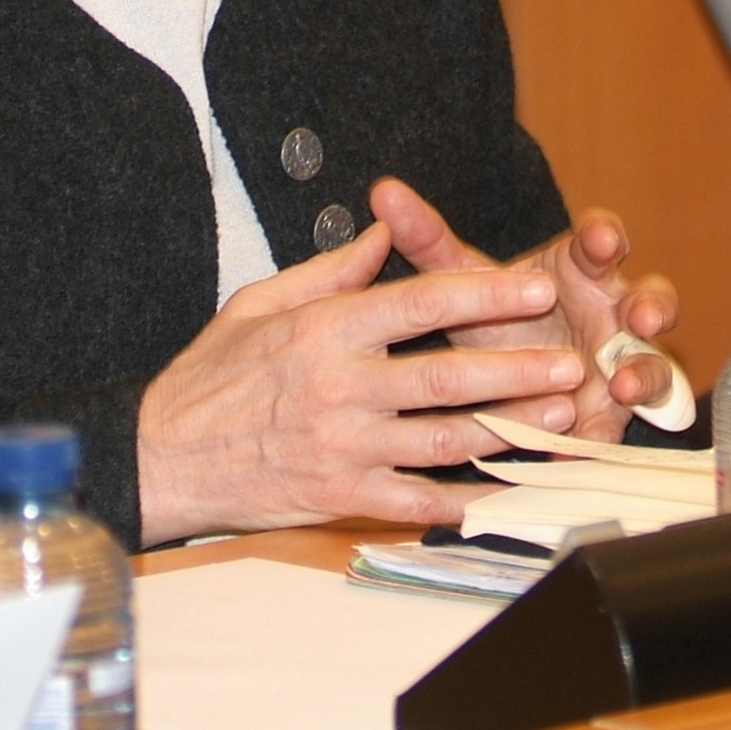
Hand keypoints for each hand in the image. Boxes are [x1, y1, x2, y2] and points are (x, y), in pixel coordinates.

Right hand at [134, 220, 589, 544]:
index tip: (534, 288)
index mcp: (326, 330)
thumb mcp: (260, 303)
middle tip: (571, 362)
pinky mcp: (339, 496)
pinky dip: (463, 499)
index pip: (422, 303)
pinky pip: (414, 500)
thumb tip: (384, 229)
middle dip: (518, 369)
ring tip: (560, 419)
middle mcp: (340, 388)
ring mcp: (343, 447)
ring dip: (508, 430)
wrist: (159, 458)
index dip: (485, 296)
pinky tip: (506, 491)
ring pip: (444, 439)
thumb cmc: (209, 376)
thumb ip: (330, 270)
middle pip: (448, 376)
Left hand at [371, 179, 680, 445]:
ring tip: (623, 385)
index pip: (603, 242)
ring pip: (652, 362)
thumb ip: (430, 240)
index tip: (598, 239)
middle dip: (652, 305)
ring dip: (644, 371)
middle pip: (650, 297)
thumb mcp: (464, 281)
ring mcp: (621, 362)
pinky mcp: (612, 412)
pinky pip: (618, 427)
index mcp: (583, 269)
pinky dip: (601, 436)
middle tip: (642, 317)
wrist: (519, 375)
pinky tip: (578, 446)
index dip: (606, 238)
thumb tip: (382, 192)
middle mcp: (614, 311)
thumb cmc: (503, 315)